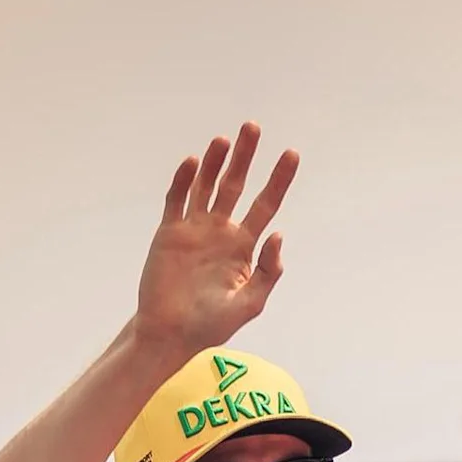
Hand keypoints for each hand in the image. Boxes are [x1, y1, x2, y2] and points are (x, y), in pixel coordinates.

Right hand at [135, 123, 298, 358]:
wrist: (171, 334)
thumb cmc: (211, 325)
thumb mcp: (249, 304)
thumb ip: (267, 272)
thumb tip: (279, 235)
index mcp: (243, 246)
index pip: (266, 204)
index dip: (279, 179)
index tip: (291, 154)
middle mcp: (220, 231)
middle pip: (235, 185)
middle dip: (245, 157)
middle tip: (253, 126)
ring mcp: (194, 229)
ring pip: (206, 186)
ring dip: (214, 162)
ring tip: (224, 140)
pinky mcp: (169, 232)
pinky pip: (177, 200)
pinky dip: (183, 180)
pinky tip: (192, 162)